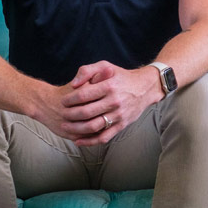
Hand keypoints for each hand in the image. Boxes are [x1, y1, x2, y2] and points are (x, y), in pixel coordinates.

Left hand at [32, 61, 161, 145]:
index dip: (69, 99)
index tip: (63, 101)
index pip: (83, 95)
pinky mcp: (122, 125)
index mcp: (109, 86)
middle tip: (62, 114)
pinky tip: (78, 140)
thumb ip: (87, 71)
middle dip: (70, 115)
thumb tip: (73, 84)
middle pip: (86, 112)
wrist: (145, 88)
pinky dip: (89, 141)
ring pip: (93, 126)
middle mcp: (114, 101)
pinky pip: (104, 137)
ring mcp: (119, 115)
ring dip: (76, 129)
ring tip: (66, 126)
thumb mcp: (106, 66)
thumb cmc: (122, 76)